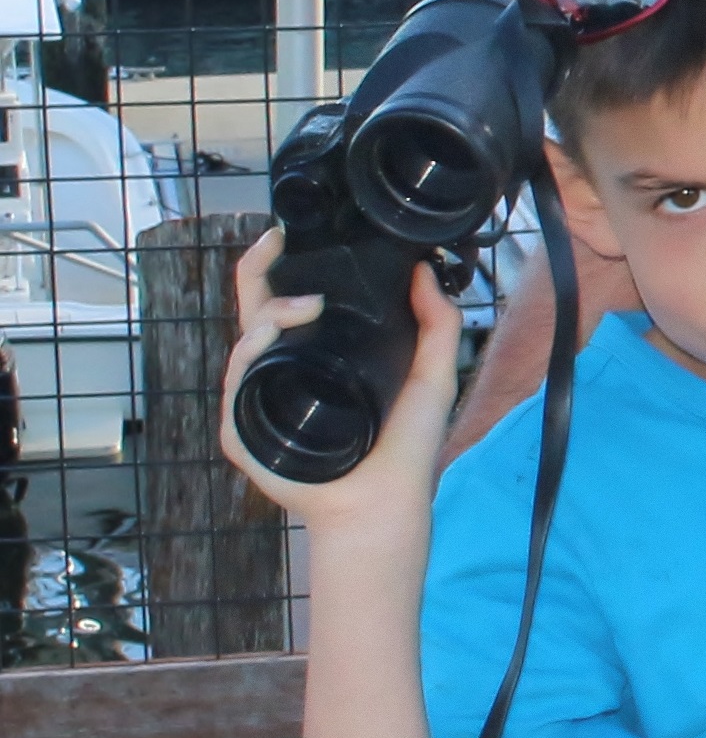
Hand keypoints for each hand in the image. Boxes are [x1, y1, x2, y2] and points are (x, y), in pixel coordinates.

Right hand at [218, 226, 461, 533]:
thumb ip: (438, 324)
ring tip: (306, 305)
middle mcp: (282, 373)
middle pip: (251, 311)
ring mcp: (258, 400)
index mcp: (317, 356)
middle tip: (275, 244)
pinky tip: (269, 339)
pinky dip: (249, 355)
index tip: (288, 235)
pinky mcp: (245, 430)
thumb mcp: (432, 376)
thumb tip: (426, 270)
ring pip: (243, 339)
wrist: (385, 502)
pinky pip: (235, 384)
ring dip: (269, 312)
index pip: (286, 302)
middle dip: (257, 271)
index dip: (279, 266)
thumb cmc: (406, 447)